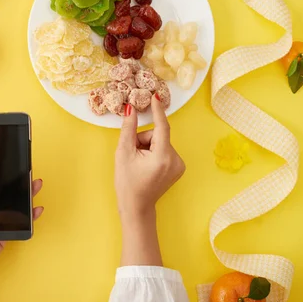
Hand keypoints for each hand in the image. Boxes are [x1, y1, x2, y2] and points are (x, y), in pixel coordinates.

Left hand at [0, 181, 43, 301]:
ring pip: (11, 208)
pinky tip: (35, 211)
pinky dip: (28, 218)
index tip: (5, 170)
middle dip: (14, 186)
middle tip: (25, 176)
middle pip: (1, 196)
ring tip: (34, 188)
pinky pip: (17, 225)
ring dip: (23, 199)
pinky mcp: (3, 237)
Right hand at [115, 96, 184, 265]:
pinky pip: (164, 150)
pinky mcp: (178, 168)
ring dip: (148, 146)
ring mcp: (179, 165)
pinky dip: (154, 153)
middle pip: (158, 136)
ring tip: (139, 163)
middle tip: (133, 154)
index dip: (158, 110)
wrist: (137, 207)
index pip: (162, 126)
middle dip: (144, 140)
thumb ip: (128, 129)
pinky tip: (147, 166)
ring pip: (161, 142)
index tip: (155, 95)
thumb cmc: (127, 182)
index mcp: (163, 156)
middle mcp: (176, 160)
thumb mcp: (123, 153)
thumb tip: (131, 109)